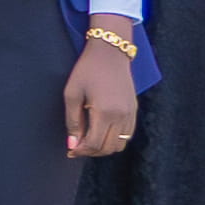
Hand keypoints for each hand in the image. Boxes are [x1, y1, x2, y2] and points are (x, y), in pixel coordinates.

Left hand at [65, 30, 142, 158]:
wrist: (110, 53)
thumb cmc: (87, 70)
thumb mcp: (72, 94)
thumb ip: (73, 121)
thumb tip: (73, 145)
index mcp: (105, 112)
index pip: (94, 144)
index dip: (80, 151)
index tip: (70, 150)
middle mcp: (121, 116)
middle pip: (108, 148)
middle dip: (91, 152)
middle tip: (77, 146)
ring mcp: (131, 113)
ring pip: (119, 144)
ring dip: (103, 147)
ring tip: (89, 139)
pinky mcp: (134, 110)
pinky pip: (127, 135)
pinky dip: (114, 139)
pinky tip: (101, 131)